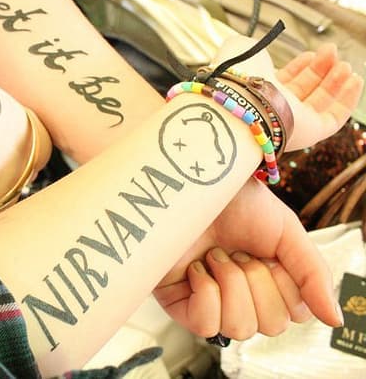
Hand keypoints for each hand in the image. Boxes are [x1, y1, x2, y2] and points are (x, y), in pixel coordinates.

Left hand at [154, 181, 338, 338]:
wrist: (196, 184)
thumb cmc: (237, 203)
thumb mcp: (286, 232)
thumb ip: (313, 274)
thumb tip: (334, 321)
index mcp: (271, 283)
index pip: (295, 314)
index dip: (284, 285)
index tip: (267, 254)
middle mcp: (243, 297)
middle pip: (270, 326)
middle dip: (256, 281)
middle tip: (237, 252)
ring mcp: (212, 303)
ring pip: (239, 329)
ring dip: (231, 284)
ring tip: (216, 256)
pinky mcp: (181, 304)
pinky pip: (206, 326)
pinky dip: (206, 294)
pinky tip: (197, 270)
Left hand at [212, 36, 362, 150]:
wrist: (238, 100)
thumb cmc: (235, 74)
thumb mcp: (239, 49)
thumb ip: (249, 46)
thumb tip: (254, 45)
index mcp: (257, 91)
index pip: (283, 81)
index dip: (300, 67)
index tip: (311, 52)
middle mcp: (274, 109)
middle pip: (305, 90)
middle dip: (320, 69)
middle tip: (331, 50)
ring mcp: (292, 122)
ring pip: (320, 102)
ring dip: (336, 82)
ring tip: (344, 64)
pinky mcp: (310, 133)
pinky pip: (334, 118)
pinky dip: (347, 100)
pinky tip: (355, 79)